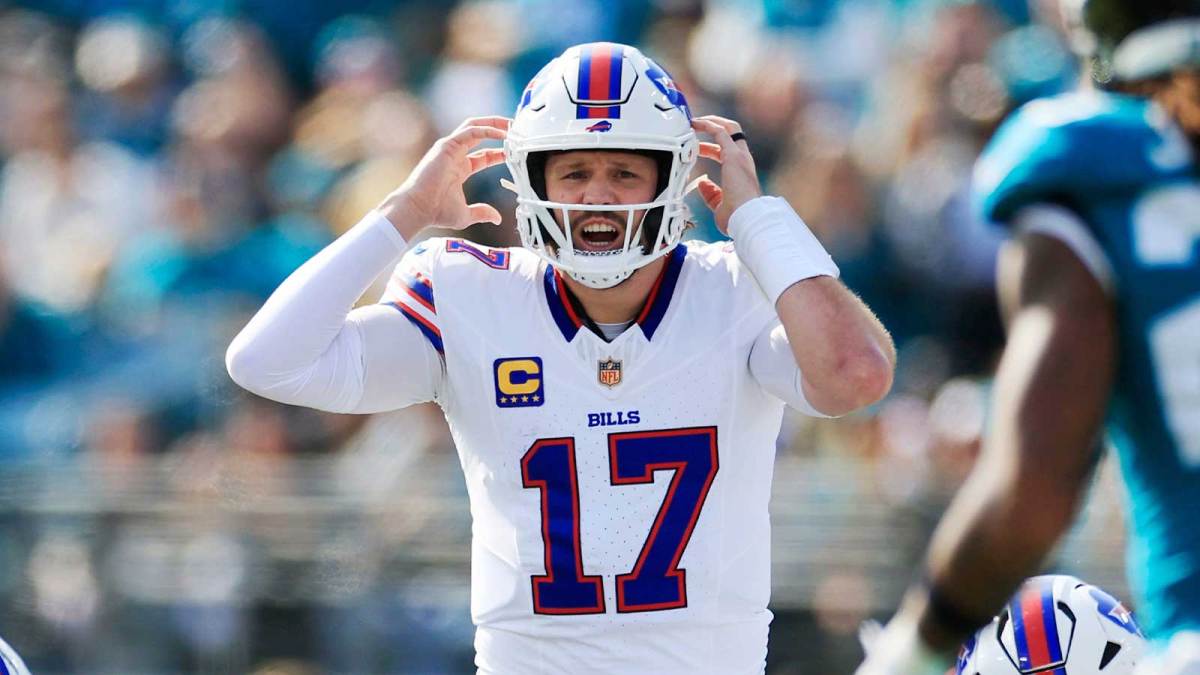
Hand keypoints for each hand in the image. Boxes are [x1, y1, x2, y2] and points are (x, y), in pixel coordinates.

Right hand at [378, 116, 509, 239]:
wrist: (418, 208)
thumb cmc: (436, 211)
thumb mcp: (466, 214)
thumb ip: (482, 213)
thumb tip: (497, 218)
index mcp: (460, 168)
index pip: (485, 154)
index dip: (501, 152)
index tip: (517, 152)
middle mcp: (455, 155)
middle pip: (480, 134)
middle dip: (499, 129)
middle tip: (518, 130)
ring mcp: (450, 148)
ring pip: (475, 126)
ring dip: (495, 123)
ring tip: (513, 125)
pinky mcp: (447, 145)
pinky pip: (471, 131)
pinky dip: (487, 129)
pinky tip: (502, 134)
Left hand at [691, 115, 760, 234]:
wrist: (746, 218)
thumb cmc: (736, 217)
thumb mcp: (719, 204)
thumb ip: (711, 193)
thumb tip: (702, 183)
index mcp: (742, 171)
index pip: (727, 152)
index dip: (710, 148)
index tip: (696, 149)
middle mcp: (743, 160)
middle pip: (732, 134)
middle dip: (713, 127)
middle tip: (695, 127)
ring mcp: (740, 156)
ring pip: (729, 127)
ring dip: (711, 121)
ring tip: (694, 121)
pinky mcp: (733, 155)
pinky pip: (720, 131)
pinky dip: (707, 125)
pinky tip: (695, 124)